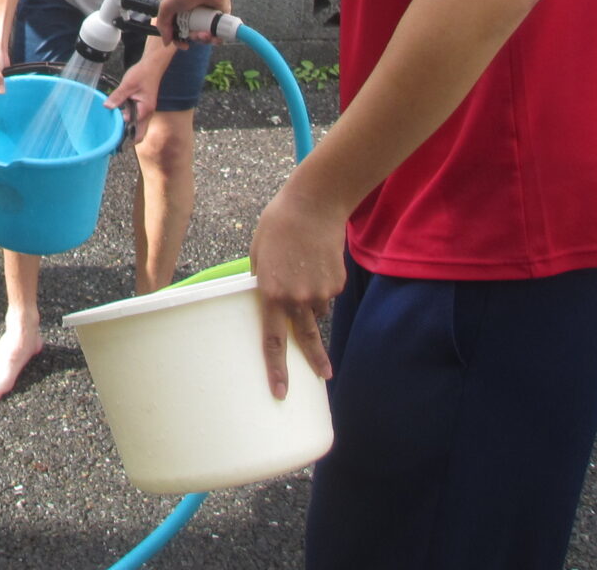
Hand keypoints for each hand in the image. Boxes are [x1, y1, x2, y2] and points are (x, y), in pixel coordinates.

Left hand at [104, 56, 158, 131]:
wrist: (152, 65)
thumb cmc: (142, 74)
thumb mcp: (127, 85)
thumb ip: (117, 97)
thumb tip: (107, 107)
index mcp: (145, 110)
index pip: (136, 130)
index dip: (126, 135)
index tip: (114, 137)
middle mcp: (147, 113)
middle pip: (139, 131)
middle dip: (128, 133)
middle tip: (113, 133)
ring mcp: (146, 110)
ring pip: (137, 123)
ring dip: (127, 123)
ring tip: (114, 121)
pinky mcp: (143, 105)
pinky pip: (136, 115)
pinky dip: (128, 115)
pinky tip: (119, 110)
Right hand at [154, 0, 232, 45]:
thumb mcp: (167, 6)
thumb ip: (162, 25)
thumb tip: (166, 43)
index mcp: (179, 15)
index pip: (178, 34)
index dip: (179, 41)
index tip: (184, 45)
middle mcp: (192, 19)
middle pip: (192, 38)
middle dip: (195, 39)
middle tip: (199, 34)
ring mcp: (206, 20)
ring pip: (205, 38)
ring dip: (205, 40)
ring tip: (208, 33)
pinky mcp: (218, 21)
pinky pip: (217, 36)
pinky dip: (216, 39)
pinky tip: (216, 37)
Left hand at [248, 181, 342, 398]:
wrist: (313, 204)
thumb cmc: (277, 226)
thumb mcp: (258, 255)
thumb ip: (262, 283)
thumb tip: (269, 301)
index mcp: (271, 293)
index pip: (273, 341)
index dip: (277, 369)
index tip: (280, 392)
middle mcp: (298, 298)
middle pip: (306, 338)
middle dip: (314, 360)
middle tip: (323, 377)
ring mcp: (321, 292)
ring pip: (316, 310)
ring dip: (310, 300)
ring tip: (304, 268)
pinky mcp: (338, 283)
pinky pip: (327, 293)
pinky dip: (322, 284)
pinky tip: (316, 261)